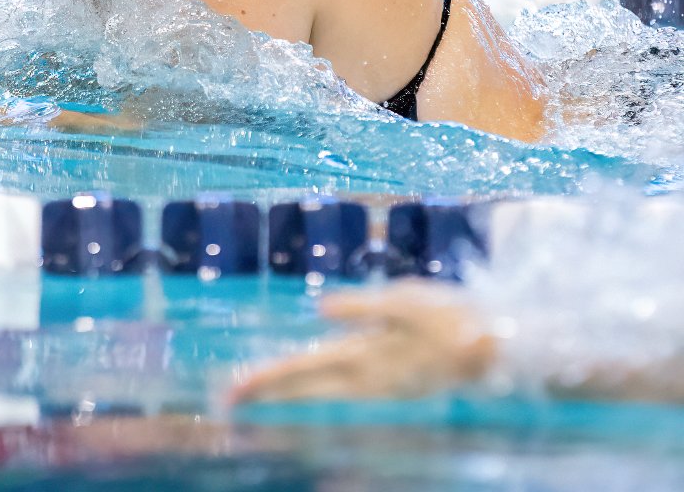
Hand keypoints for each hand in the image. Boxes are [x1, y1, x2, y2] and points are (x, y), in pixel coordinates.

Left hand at [229, 281, 495, 403]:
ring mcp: (381, 403)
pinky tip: (309, 432)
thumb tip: (320, 306)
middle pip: (304, 399)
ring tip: (256, 423)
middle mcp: (366, 387)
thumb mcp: (404, 299)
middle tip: (230, 407)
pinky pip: (349, 424)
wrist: (499, 355)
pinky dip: (324, 429)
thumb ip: (360, 305)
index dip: (265, 379)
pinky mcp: (395, 408)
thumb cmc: (451, 318)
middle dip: (265, 403)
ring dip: (287, 419)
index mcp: (362, 356)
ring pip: (323, 416)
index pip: (301, 369)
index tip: (233, 388)